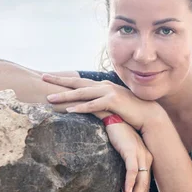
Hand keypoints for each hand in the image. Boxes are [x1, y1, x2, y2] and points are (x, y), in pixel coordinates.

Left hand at [42, 74, 162, 132]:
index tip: (50, 77)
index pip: (80, 81)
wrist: (149, 114)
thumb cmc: (132, 111)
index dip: (64, 79)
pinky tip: (69, 110)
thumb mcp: (115, 103)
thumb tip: (93, 104)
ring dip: (65, 96)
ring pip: (82, 93)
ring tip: (50, 99)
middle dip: (59, 80)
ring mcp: (109, 92)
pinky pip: (93, 105)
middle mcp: (104, 86)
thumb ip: (103, 101)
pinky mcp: (113, 102)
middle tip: (43, 78)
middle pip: (77, 82)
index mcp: (103, 86)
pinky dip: (80, 107)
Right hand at [106, 122, 152, 191]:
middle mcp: (145, 159)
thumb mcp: (122, 154)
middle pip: (144, 186)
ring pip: (140, 181)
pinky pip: (132, 169)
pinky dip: (130, 182)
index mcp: (144, 160)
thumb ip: (124, 168)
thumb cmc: (117, 135)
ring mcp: (140, 154)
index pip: (145, 185)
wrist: (114, 116)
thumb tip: (121, 186)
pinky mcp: (131, 150)